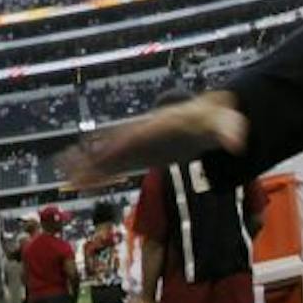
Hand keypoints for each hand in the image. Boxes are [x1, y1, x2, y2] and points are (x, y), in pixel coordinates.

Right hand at [60, 92, 248, 189]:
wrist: (203, 119)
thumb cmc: (211, 120)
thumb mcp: (222, 122)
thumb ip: (228, 130)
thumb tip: (237, 142)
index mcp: (156, 125)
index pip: (136, 134)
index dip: (120, 142)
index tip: (104, 151)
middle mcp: (140, 134)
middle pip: (111, 144)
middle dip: (91, 154)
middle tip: (67, 162)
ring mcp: (136, 146)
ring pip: (106, 156)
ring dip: (86, 165)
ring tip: (65, 175)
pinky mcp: (136, 157)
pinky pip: (111, 167)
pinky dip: (96, 174)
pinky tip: (80, 184)